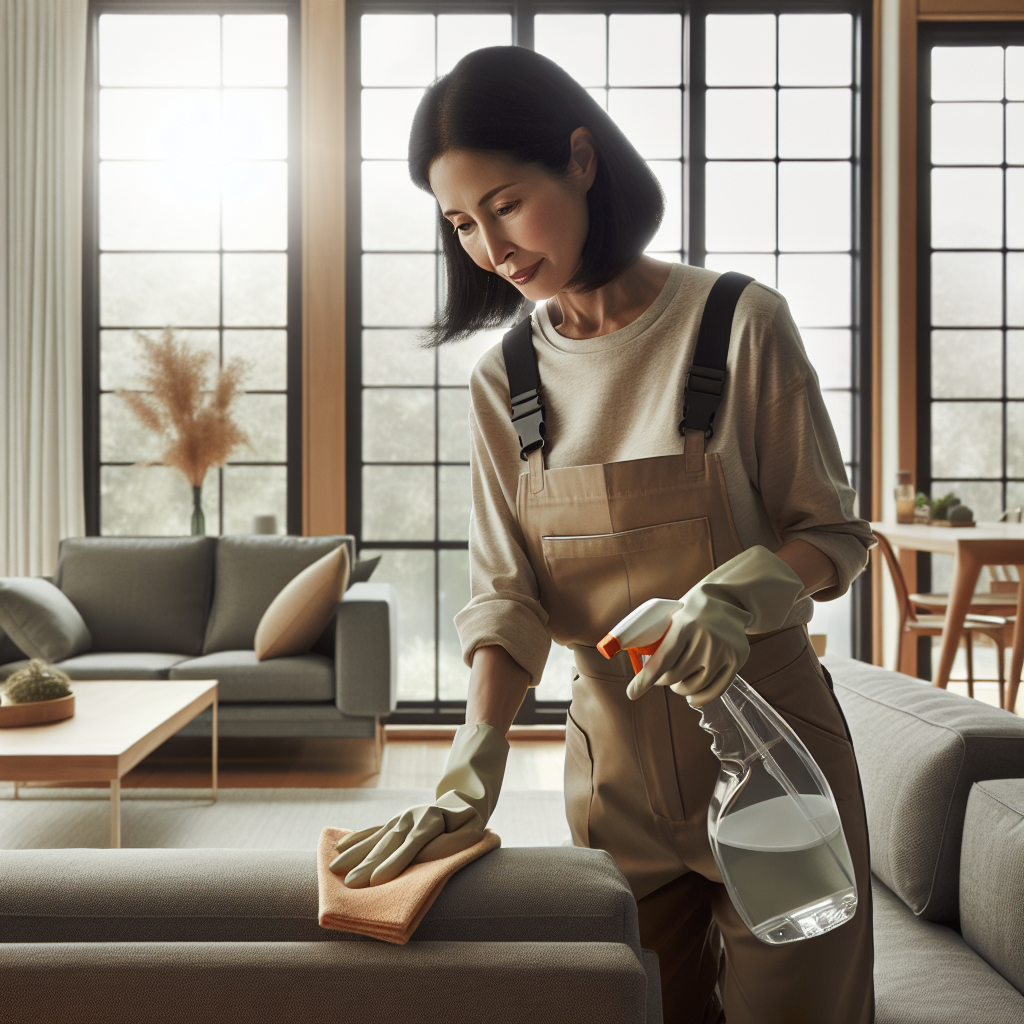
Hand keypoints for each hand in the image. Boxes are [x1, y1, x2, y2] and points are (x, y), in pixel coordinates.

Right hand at [329, 723, 507, 886]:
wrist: (460, 804)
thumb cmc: (466, 827)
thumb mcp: (469, 834)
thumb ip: (449, 845)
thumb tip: (428, 859)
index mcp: (432, 822)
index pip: (412, 845)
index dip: (395, 862)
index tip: (377, 880)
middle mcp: (411, 818)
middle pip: (388, 844)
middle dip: (369, 864)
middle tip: (351, 884)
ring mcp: (399, 819)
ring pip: (375, 837)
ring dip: (355, 854)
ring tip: (335, 868)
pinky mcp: (392, 822)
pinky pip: (371, 831)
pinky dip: (356, 839)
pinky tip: (339, 847)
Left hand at [627, 546, 804, 706]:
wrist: (727, 599)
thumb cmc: (692, 610)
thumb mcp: (673, 615)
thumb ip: (659, 638)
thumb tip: (641, 668)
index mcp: (685, 624)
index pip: (662, 660)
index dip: (645, 680)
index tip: (632, 693)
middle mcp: (706, 638)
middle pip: (676, 677)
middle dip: (663, 680)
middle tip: (662, 676)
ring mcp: (723, 650)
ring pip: (694, 687)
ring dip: (681, 689)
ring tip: (678, 682)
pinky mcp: (737, 659)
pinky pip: (715, 690)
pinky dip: (700, 698)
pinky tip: (692, 697)